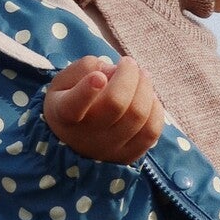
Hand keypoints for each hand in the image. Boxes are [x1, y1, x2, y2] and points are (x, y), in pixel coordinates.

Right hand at [42, 53, 164, 163]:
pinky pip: (151, 132)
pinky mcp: (128, 156)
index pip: (74, 106)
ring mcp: (109, 149)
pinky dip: (155, 109)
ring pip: (138, 115)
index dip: (87, 91)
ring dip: (145, 87)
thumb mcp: (64, 80)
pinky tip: (148, 98)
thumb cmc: (69, 101)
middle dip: (129, 74)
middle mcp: (86, 136)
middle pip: (116, 103)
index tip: (98, 77)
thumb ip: (84, 68)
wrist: (74, 140)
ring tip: (141, 76)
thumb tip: (113, 71)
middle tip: (128, 63)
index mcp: (64, 114)